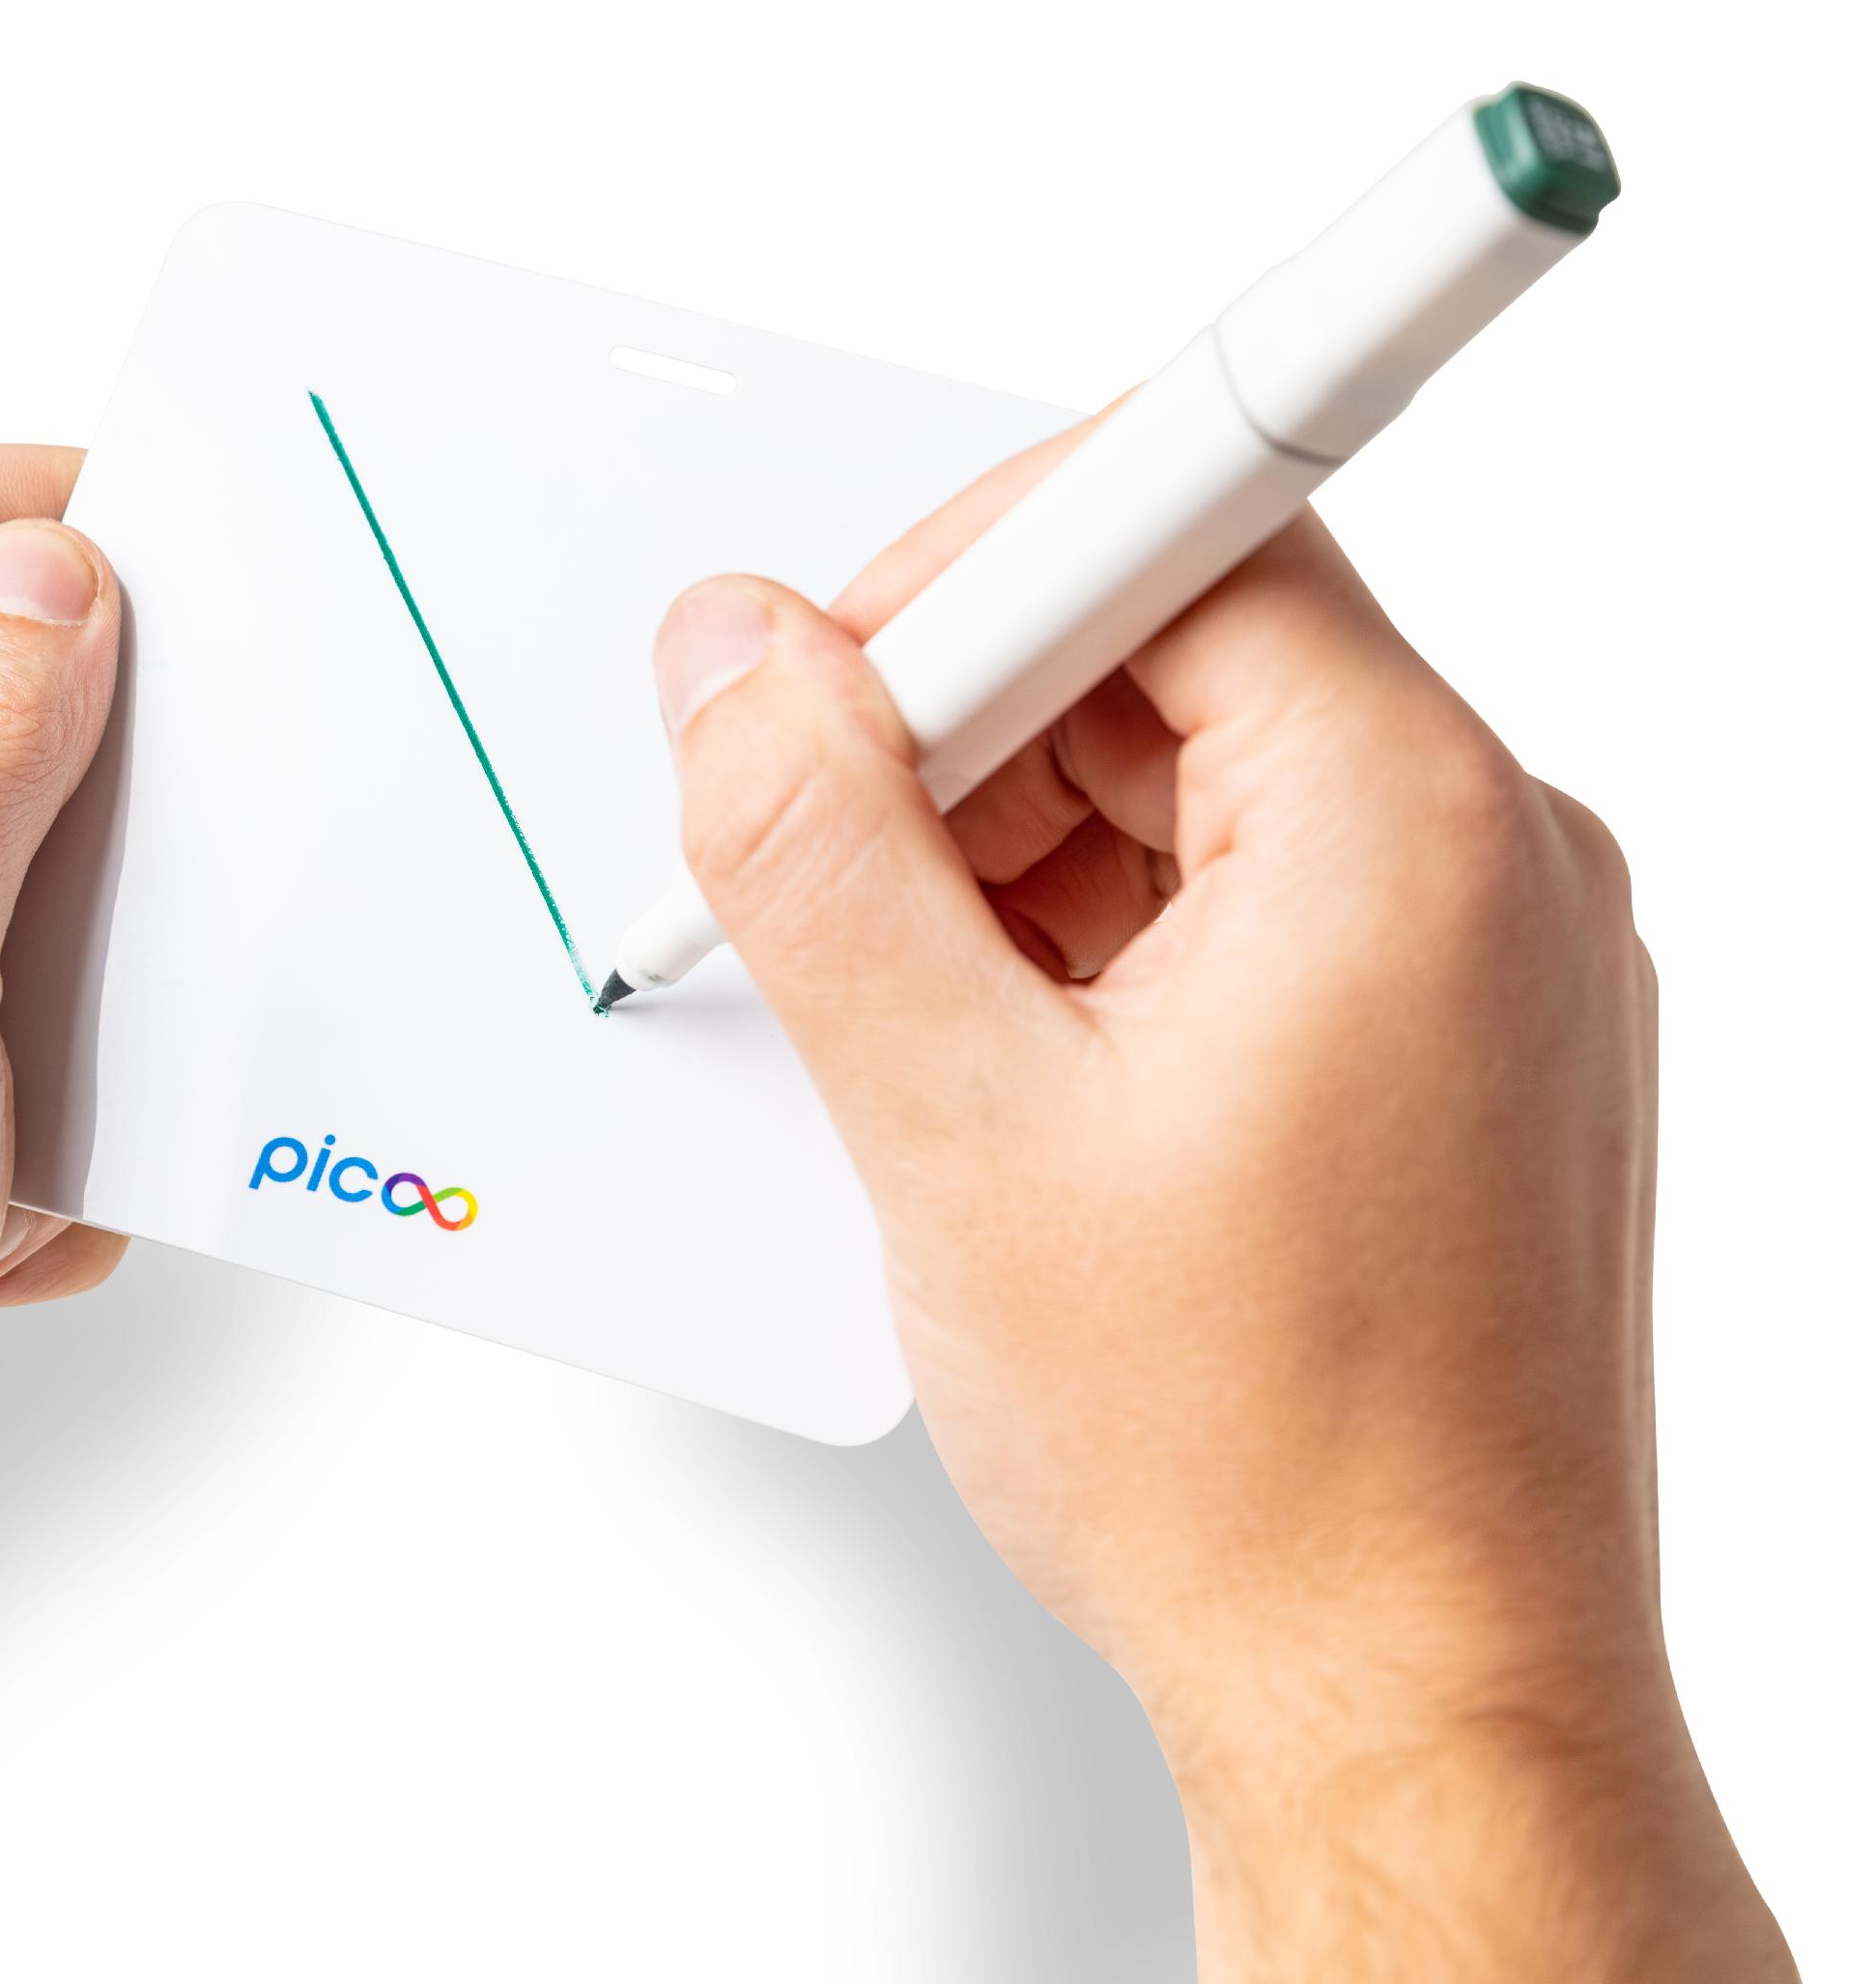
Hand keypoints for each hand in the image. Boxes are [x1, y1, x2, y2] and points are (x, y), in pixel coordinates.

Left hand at [0, 450, 122, 1979]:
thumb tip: (60, 569)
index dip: (61, 505)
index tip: (219, 558)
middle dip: (126, 755)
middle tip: (231, 815)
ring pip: (33, 877)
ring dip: (113, 964)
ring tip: (116, 1060)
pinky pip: (39, 1045)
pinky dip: (80, 1116)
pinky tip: (33, 1208)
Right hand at [656, 421, 1792, 1980]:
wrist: (1415, 1703)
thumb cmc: (1259, 1469)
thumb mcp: (956, 1130)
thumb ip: (816, 851)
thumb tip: (737, 664)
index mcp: (1410, 824)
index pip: (1183, 521)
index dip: (970, 570)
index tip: (833, 666)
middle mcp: (1487, 854)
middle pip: (1175, 643)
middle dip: (970, 738)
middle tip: (842, 885)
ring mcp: (1482, 946)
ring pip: (1193, 768)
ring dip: (1018, 848)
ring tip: (936, 1029)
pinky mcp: (1445, 1026)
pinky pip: (1241, 880)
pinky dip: (1095, 929)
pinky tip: (1017, 1058)